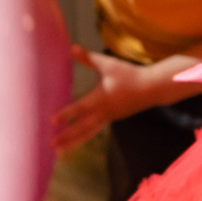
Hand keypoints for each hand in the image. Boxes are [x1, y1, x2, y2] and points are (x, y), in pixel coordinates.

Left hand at [50, 47, 184, 151]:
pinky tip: (73, 142)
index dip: (66, 115)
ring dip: (73, 143)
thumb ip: (88, 58)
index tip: (52, 121)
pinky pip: (93, 132)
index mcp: (101, 99)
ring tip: (59, 153)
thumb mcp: (107, 64)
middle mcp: (103, 113)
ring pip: (87, 134)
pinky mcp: (110, 119)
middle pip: (82, 128)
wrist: (150, 88)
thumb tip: (71, 47)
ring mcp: (107, 118)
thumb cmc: (128, 74)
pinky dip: (82, 138)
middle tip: (51, 146)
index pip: (80, 109)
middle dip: (66, 138)